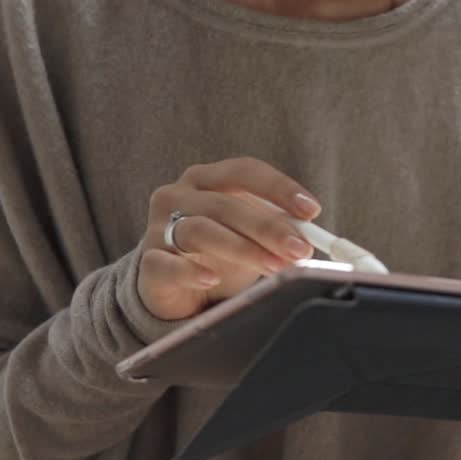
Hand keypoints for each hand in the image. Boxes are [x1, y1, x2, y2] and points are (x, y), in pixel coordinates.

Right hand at [138, 157, 321, 321]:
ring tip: (275, 267)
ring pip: (200, 230)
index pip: (245, 172)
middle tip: (299, 249)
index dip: (279, 188)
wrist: (173, 287)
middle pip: (226, 204)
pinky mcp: (149, 264)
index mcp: (207, 180)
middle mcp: (179, 196)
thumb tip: (311, 238)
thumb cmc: (218, 252)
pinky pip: (167, 264)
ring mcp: (159, 228)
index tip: (311, 210)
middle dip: (269, 227)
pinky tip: (212, 278)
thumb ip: (276, 229)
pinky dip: (191, 271)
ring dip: (243, 249)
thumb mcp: (250, 235)